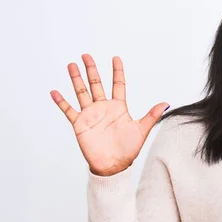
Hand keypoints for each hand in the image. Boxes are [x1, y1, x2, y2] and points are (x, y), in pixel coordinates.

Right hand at [50, 54, 169, 175]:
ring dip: (76, 79)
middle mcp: (103, 108)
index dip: (117, 71)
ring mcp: (91, 115)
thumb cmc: (128, 150)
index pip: (118, 85)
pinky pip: (69, 110)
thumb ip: (151, 115)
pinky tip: (55, 91)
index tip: (116, 58)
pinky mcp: (80, 124)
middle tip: (86, 55)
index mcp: (119, 107)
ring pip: (82, 92)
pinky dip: (61, 101)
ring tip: (71, 65)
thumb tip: (166, 103)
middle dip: (91, 69)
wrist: (113, 165)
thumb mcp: (142, 130)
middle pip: (96, 84)